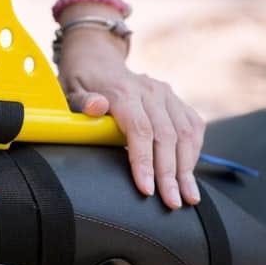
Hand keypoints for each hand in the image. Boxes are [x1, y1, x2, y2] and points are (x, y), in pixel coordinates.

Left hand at [57, 28, 204, 208]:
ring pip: (185, 133)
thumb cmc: (82, 85)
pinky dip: (193, 152)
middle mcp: (151, 91)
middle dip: (170, 173)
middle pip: (166, 136)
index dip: (144, 161)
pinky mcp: (176, 100)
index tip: (146, 189)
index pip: (139, 130)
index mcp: (124, 91)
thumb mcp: (72, 91)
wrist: (98, 62)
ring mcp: (167, 94)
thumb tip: (96, 106)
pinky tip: (190, 174)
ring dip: (187, 168)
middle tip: (171, 202)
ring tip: (188, 197)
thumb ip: (83, 102)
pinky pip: (193, 127)